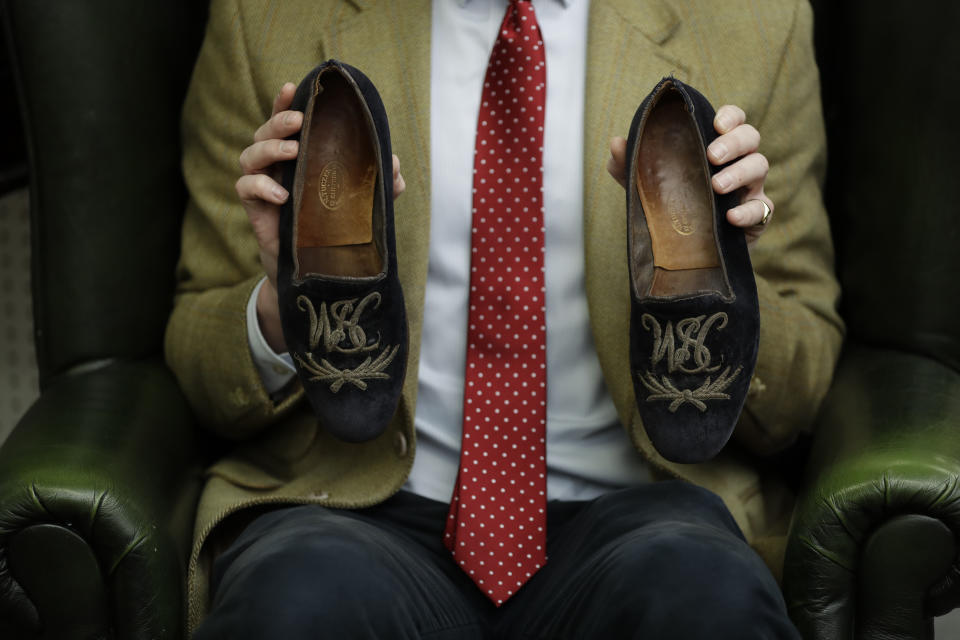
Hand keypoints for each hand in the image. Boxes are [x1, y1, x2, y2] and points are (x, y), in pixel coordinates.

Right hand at [235, 82, 405, 352]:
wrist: (316, 270)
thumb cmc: (335, 229)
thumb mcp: (361, 205)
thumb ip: (378, 184)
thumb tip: (396, 168)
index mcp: (299, 156)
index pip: (288, 123)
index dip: (285, 102)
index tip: (293, 87)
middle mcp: (276, 167)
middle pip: (264, 132)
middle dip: (278, 121)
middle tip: (300, 122)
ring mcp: (263, 186)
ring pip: (249, 155)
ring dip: (270, 148)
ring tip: (293, 152)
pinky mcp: (255, 210)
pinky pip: (246, 188)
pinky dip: (261, 186)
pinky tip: (282, 195)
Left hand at [606, 104, 772, 244]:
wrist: (689, 252)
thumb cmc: (673, 206)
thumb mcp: (646, 184)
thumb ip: (630, 164)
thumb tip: (617, 143)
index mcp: (716, 146)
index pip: (733, 119)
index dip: (730, 116)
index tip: (716, 124)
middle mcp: (738, 161)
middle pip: (751, 137)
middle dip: (734, 142)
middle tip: (712, 155)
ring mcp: (751, 188)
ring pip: (760, 166)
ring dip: (740, 173)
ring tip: (716, 186)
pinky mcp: (757, 216)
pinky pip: (762, 209)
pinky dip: (748, 211)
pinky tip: (730, 217)